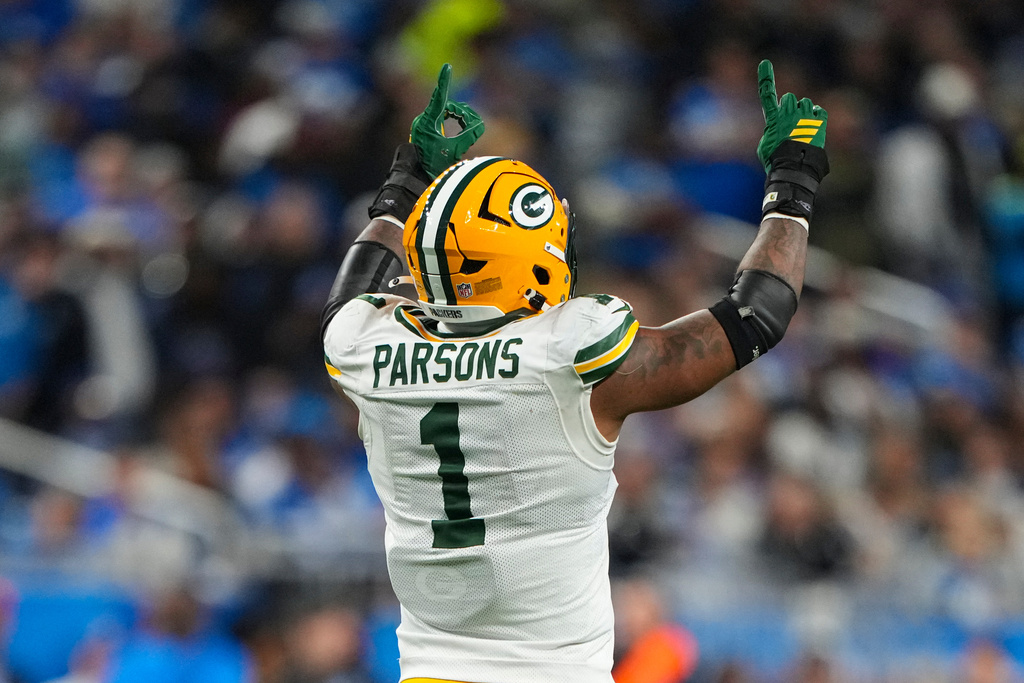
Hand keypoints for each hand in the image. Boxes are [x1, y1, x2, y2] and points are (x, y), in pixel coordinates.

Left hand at [410, 63, 484, 177]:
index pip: (439, 97)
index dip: (444, 81)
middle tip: (471, 124)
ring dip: (458, 117)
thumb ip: (468, 136)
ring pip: (445, 111)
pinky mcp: (425, 128)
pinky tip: (460, 127)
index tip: (447, 67)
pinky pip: (441, 117)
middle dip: (460, 112)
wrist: (416, 177)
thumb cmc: (433, 165)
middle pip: (446, 105)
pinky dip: (453, 121)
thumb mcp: (454, 151)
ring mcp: (423, 123)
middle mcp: (423, 119)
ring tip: (467, 129)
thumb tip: (480, 124)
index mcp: (427, 122)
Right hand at [756, 60, 826, 172]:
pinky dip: (817, 116)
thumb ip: (771, 130)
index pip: (767, 94)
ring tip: (801, 128)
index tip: (765, 63)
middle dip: (789, 106)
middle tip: (789, 123)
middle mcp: (789, 113)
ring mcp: (806, 117)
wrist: (796, 168)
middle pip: (789, 97)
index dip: (766, 78)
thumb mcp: (765, 146)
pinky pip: (820, 110)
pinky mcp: (820, 123)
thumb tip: (779, 128)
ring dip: (803, 112)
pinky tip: (813, 126)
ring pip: (806, 103)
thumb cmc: (776, 160)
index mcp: (774, 119)